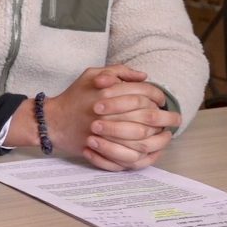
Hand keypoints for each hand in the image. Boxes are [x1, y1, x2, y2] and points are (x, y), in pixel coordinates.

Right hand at [12, 65, 176, 169]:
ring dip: (159, 137)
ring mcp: (106, 133)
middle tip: (175, 119)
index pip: (145, 93)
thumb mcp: (91, 74)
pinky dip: (145, 153)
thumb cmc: (74, 96)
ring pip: (144, 138)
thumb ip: (118, 71)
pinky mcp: (104, 149)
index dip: (158, 96)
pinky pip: (131, 155)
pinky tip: (152, 149)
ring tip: (167, 135)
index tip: (163, 101)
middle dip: (167, 118)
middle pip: (149, 116)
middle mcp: (109, 112)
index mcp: (108, 92)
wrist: (52, 121)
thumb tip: (144, 76)